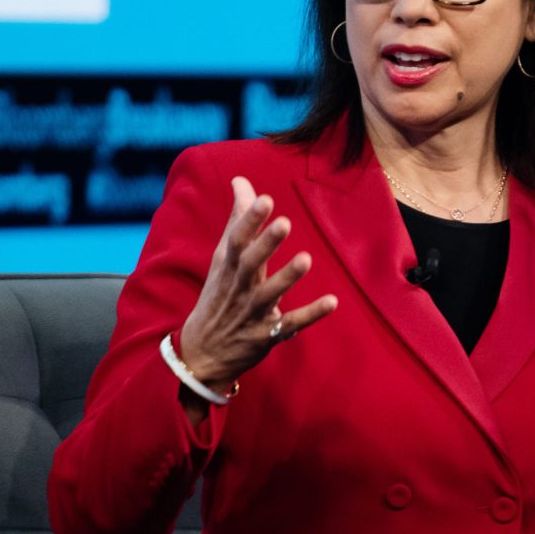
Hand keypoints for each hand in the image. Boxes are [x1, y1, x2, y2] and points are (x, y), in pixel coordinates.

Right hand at [177, 176, 337, 399]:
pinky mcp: (266, 335)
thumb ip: (237, 219)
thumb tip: (241, 181)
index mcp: (228, 266)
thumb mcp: (223, 259)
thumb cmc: (219, 295)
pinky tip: (333, 301)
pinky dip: (310, 314)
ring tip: (307, 259)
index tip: (265, 199)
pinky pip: (290, 325)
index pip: (236, 240)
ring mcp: (252, 312)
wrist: (201, 353)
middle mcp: (239, 287)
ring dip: (287, 277)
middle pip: (250, 263)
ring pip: (269, 294)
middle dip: (266, 244)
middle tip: (285, 222)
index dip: (249, 220)